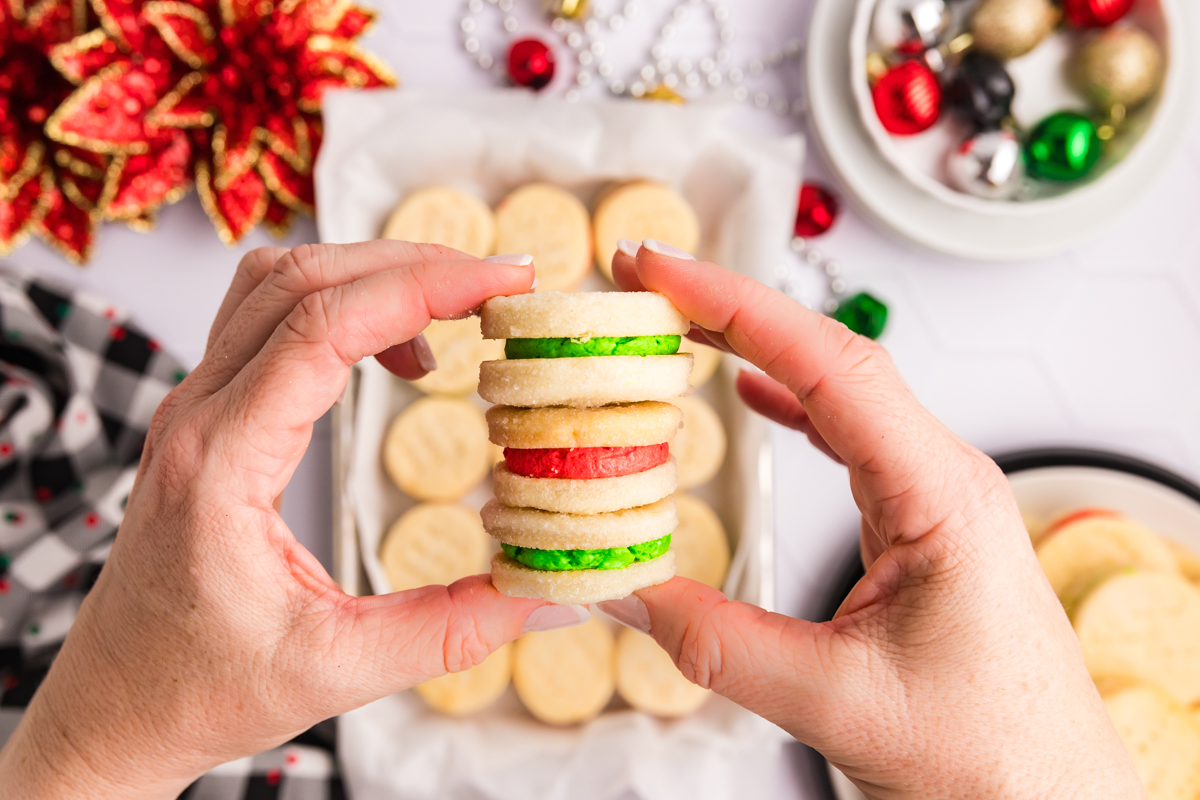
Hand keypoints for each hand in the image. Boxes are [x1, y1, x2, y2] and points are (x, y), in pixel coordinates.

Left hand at [0, 242, 586, 799]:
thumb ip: (448, 630)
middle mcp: (197, 414)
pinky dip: (342, 308)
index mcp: (221, 462)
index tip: (506, 282)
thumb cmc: (202, 688)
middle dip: (411, 263)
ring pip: (278, 285)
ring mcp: (194, 408)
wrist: (115, 704)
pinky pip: (269, 320)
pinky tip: (398, 356)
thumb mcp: (335, 670)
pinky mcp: (207, 417)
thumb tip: (549, 591)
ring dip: (371, 274)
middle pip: (301, 278)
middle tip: (501, 281)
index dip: (425, 288)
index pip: (324, 327)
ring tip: (455, 307)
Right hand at [599, 242, 1142, 799]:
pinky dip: (790, 400)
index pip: (827, 366)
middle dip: (734, 309)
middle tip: (648, 279)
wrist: (1052, 797)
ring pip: (839, 388)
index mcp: (938, 494)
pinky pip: (848, 433)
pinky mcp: (921, 519)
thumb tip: (620, 590)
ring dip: (758, 348)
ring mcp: (935, 493)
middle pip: (830, 357)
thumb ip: (714, 644)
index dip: (736, 307)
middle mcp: (942, 476)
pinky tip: (751, 395)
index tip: (663, 274)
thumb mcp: (831, 700)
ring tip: (681, 321)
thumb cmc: (986, 753)